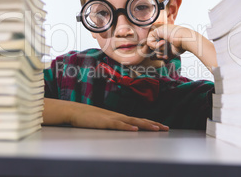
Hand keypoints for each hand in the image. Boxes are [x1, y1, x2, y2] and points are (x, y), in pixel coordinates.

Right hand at [43, 98, 168, 130]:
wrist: (74, 111)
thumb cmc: (88, 118)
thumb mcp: (104, 122)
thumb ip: (114, 125)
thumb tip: (123, 130)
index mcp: (119, 117)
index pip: (138, 120)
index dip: (151, 123)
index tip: (162, 127)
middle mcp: (118, 116)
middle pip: (139, 120)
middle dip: (153, 124)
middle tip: (166, 128)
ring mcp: (111, 118)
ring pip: (132, 122)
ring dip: (145, 125)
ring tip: (156, 128)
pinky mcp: (104, 122)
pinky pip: (117, 125)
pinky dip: (126, 127)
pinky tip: (134, 129)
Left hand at [146, 24, 192, 60]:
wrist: (185, 39)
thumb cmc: (181, 46)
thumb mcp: (169, 53)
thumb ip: (160, 55)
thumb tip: (151, 58)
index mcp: (166, 39)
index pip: (157, 49)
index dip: (160, 54)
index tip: (166, 56)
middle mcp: (162, 35)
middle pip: (153, 49)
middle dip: (160, 52)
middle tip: (168, 49)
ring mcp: (159, 32)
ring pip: (151, 47)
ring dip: (160, 49)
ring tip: (168, 44)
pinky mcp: (156, 30)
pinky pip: (149, 42)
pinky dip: (156, 46)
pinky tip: (164, 42)